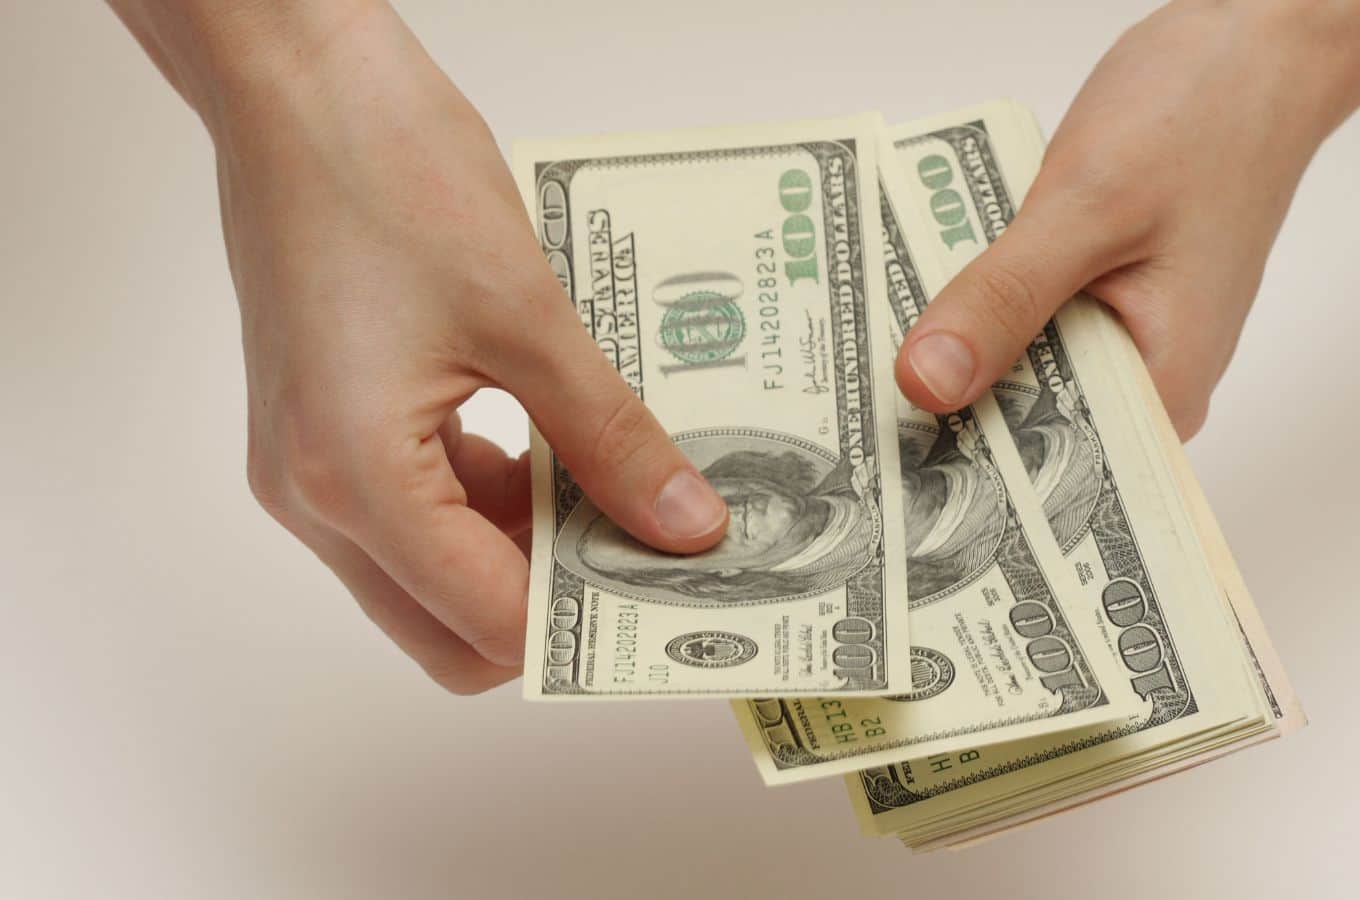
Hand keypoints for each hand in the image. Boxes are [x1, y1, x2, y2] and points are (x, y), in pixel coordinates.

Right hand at [208, 6, 725, 691]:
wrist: (294, 80)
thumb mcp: (527, 316)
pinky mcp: (324, 426)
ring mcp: (309, 463)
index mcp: (352, 477)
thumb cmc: (386, 171)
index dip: (586, 630)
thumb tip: (684, 525)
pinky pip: (415, 507)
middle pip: (448, 626)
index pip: (484, 623)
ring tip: (624, 497)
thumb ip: (609, 436)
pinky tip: (560, 449)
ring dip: (526, 549)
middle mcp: (313, 494)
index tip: (672, 607)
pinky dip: (490, 499)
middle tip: (655, 559)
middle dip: (554, 606)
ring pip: (433, 572)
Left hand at [895, 2, 1356, 438]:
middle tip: (846, 413)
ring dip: (954, 354)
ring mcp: (1121, 338)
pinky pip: (1024, 324)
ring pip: (1017, 371)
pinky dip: (979, 307)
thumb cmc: (1202, 115)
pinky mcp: (1097, 298)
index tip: (877, 473)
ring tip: (856, 361)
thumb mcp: (1088, 206)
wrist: (1255, 46)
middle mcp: (1145, 381)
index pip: (1050, 475)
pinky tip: (916, 298)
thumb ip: (1006, 298)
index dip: (963, 475)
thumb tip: (925, 384)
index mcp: (1163, 389)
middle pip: (1025, 426)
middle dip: (944, 412)